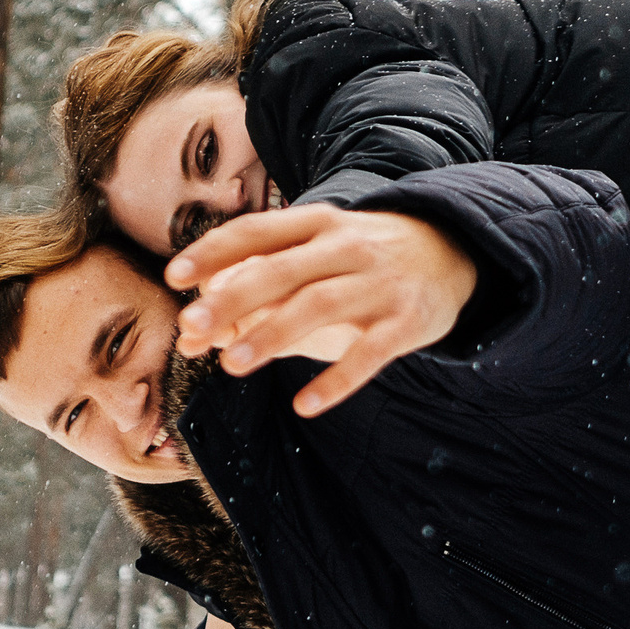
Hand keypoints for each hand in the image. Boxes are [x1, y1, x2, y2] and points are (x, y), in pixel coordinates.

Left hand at [164, 203, 477, 416]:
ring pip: (320, 305)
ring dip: (273, 334)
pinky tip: (306, 405)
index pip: (257, 231)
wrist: (454, 249)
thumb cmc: (361, 257)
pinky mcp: (408, 321)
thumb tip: (195, 333)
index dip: (214, 252)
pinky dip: (338, 380)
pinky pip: (370, 353)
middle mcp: (347, 246)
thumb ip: (259, 286)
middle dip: (232, 299)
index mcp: (317, 224)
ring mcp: (380, 283)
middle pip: (281, 270)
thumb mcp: (316, 252)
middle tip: (191, 329)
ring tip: (233, 366)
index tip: (175, 278)